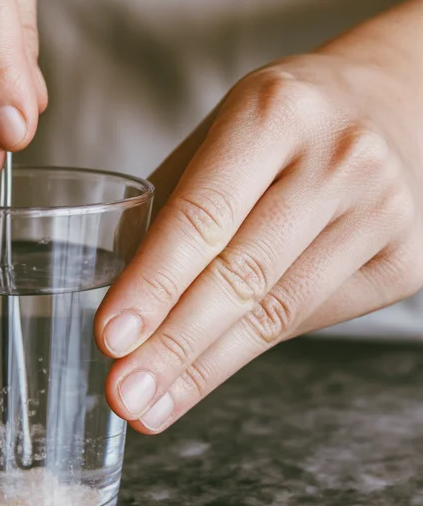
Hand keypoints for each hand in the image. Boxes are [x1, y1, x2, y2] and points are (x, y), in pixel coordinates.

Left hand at [96, 31, 422, 433]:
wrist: (394, 100)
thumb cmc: (286, 120)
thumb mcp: (222, 128)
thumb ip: (174, 202)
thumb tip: (119, 294)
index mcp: (275, 110)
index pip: (204, 215)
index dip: (154, 283)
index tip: (110, 336)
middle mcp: (338, 158)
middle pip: (243, 273)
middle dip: (174, 344)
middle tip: (123, 393)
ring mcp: (383, 211)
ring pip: (278, 311)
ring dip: (205, 367)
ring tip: (150, 404)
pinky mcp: (407, 259)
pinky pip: (312, 318)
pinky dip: (251, 350)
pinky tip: (204, 375)